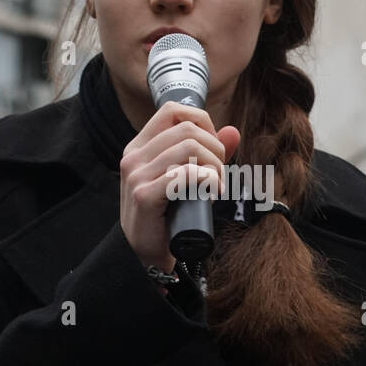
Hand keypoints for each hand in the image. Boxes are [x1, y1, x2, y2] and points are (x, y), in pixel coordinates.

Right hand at [119, 102, 240, 272]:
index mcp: (139, 146)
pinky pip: (184, 174)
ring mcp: (136, 175)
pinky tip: (211, 194)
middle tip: (219, 175)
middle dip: (215, 150)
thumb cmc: (166, 216)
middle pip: (187, 130)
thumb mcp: (184, 180)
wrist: (143, 255)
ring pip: (189, 148)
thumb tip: (232, 132)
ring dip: (214, 167)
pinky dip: (206, 180)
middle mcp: (134, 156)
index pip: (172, 110)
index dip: (201, 121)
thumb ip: (206, 155)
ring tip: (216, 188)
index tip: (212, 148)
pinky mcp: (143, 196)